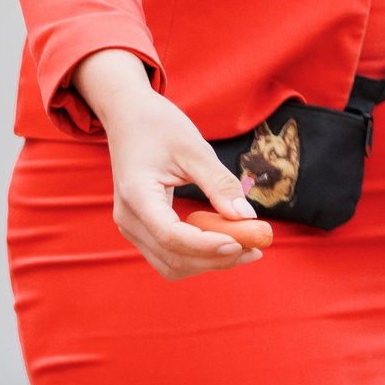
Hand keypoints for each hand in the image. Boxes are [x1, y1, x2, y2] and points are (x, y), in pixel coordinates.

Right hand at [72, 47, 260, 279]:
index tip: (244, 242)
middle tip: (256, 247)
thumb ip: (220, 184)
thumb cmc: (159, 127)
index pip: (171, 235)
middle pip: (172, 259)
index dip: (208, 245)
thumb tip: (247, 217)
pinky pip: (168, 255)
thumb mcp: (195, 149)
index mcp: (137, 196)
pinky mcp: (140, 229)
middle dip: (215, 258)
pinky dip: (198, 255)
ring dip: (208, 262)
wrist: (128, 120)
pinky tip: (223, 240)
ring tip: (244, 246)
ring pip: (170, 265)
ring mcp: (131, 228)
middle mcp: (128, 220)